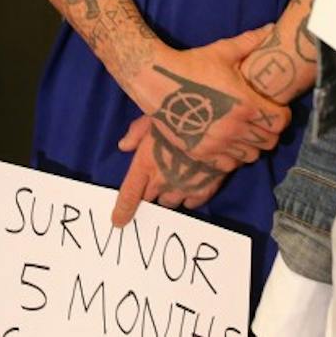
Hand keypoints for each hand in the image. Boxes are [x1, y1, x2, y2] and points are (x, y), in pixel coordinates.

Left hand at [111, 115, 227, 226]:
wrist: (217, 123)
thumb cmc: (179, 115)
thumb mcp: (152, 115)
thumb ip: (136, 133)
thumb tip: (124, 145)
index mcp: (145, 164)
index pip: (129, 195)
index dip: (122, 210)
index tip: (118, 221)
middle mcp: (162, 181)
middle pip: (149, 199)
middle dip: (148, 192)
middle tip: (153, 180)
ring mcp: (183, 188)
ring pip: (170, 203)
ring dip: (168, 194)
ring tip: (174, 180)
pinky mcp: (204, 190)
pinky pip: (192, 203)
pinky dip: (189, 197)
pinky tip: (191, 186)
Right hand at [136, 29, 290, 168]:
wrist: (155, 80)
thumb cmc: (191, 64)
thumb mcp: (222, 51)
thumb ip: (250, 41)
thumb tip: (271, 27)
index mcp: (245, 104)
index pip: (281, 122)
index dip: (281, 114)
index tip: (273, 107)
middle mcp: (235, 128)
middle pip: (269, 141)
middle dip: (269, 130)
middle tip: (259, 118)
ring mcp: (218, 144)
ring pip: (252, 155)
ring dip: (252, 144)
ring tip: (243, 130)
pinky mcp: (202, 153)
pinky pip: (230, 164)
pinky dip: (232, 155)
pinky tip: (226, 141)